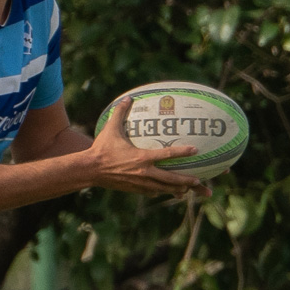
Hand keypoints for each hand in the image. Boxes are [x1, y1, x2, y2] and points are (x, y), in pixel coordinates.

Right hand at [85, 103, 210, 198]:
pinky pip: (152, 191)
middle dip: (186, 180)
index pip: (167, 154)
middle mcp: (144, 172)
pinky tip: (166, 191)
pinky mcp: (134, 189)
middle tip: (198, 181)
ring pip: (163, 188)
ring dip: (176, 189)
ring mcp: (140, 183)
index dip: (183, 151)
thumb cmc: (101, 148)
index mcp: (142, 157)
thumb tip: (128, 98)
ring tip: (188, 190)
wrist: (90, 169)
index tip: (196, 150)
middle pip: (171, 178)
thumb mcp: (111, 128)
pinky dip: (161, 191)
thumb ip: (121, 112)